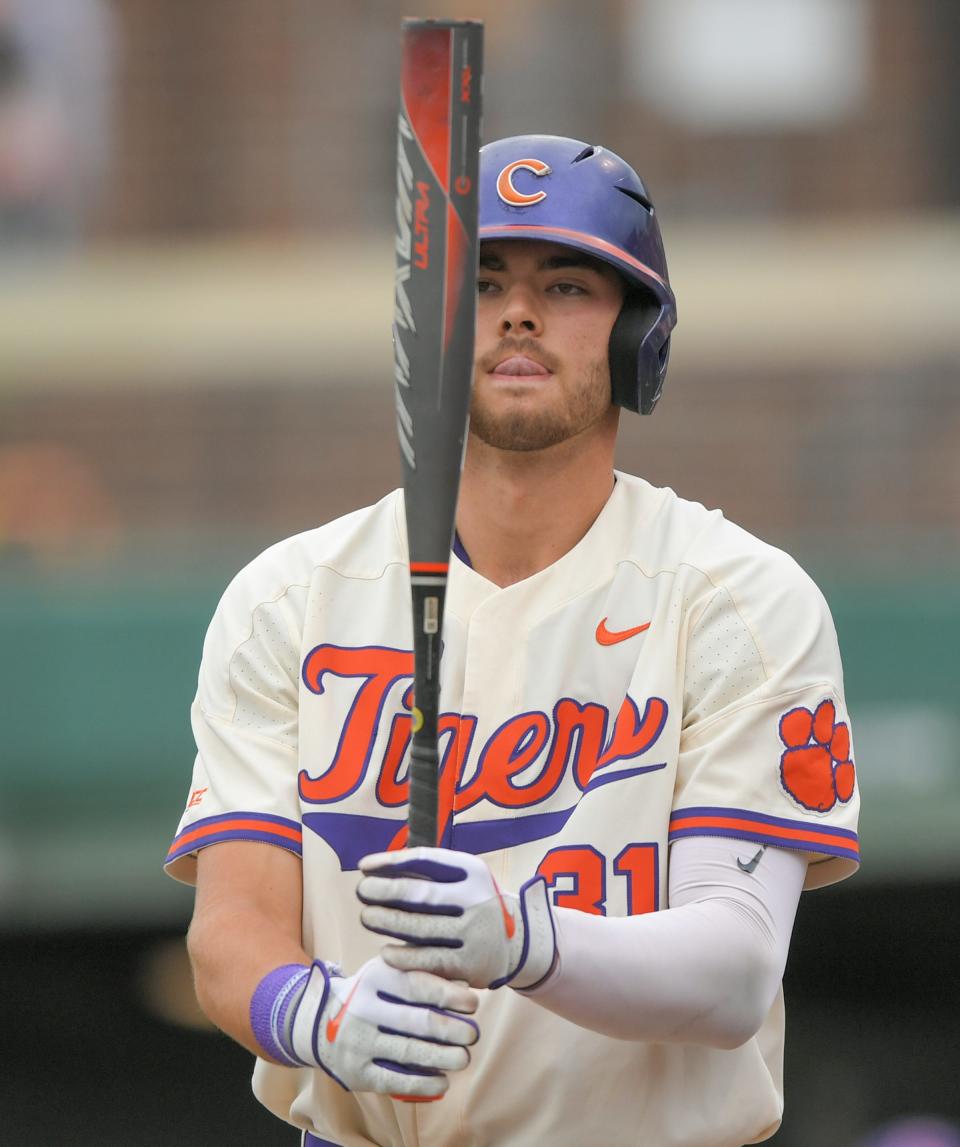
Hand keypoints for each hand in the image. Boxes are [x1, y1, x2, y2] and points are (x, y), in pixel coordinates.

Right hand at [286, 956, 478, 1097]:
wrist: (318, 1022)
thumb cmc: (370, 994)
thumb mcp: (388, 973)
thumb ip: (423, 974)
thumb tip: (464, 983)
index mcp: (374, 978)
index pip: (417, 985)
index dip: (448, 995)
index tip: (472, 1004)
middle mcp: (363, 1008)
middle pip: (417, 1021)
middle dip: (451, 1029)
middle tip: (473, 1034)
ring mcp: (358, 1042)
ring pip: (408, 1052)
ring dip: (442, 1057)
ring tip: (464, 1058)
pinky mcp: (356, 1072)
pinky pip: (394, 1081)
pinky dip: (422, 1083)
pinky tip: (443, 1082)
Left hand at [357, 847, 557, 990]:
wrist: (518, 941)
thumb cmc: (473, 903)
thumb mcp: (462, 879)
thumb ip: (427, 873)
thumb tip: (375, 870)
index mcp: (473, 871)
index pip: (425, 860)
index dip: (391, 862)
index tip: (364, 866)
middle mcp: (476, 899)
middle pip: (421, 894)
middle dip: (385, 892)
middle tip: (362, 892)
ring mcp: (474, 933)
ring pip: (421, 928)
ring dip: (388, 922)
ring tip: (366, 917)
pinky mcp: (469, 964)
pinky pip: (428, 961)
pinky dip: (404, 957)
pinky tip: (386, 952)